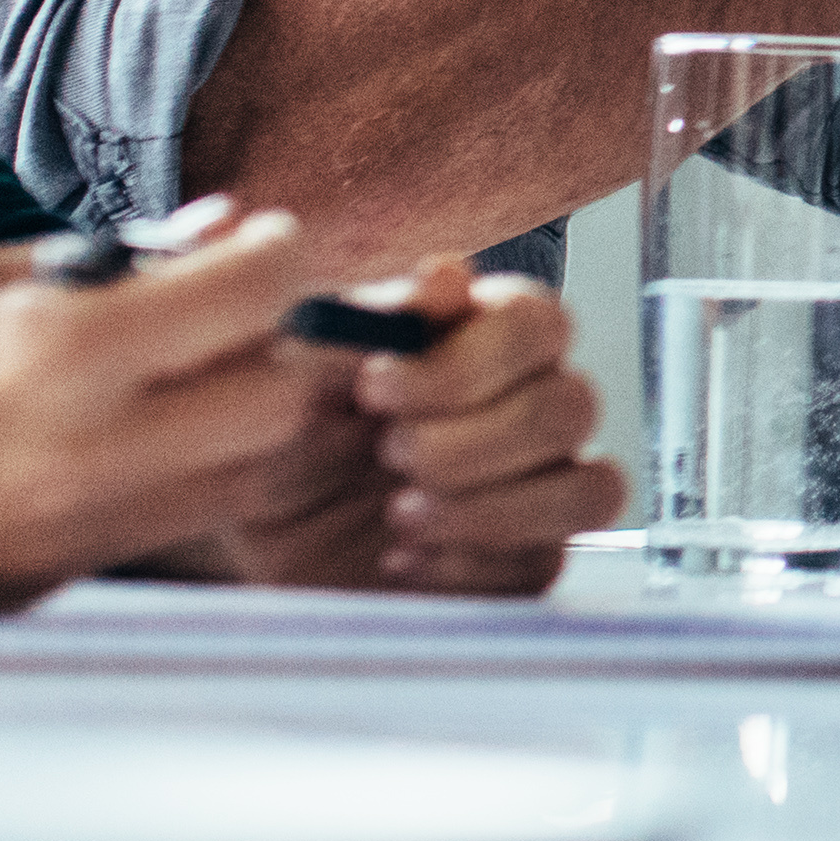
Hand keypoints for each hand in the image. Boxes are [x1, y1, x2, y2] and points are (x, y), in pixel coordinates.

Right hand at [0, 202, 376, 619]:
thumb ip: (99, 261)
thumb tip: (211, 234)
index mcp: (56, 357)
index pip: (253, 300)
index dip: (282, 257)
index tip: (273, 242)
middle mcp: (84, 458)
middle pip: (283, 407)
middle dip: (287, 350)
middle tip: (249, 316)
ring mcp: (73, 540)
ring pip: (247, 482)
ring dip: (252, 423)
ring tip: (200, 375)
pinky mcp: (51, 591)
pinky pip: (170, 528)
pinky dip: (186, 478)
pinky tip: (131, 436)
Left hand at [185, 264, 622, 593]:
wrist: (249, 541)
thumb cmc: (279, 437)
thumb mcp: (297, 372)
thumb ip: (373, 319)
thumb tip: (446, 276)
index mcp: (484, 339)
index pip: (540, 324)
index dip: (470, 359)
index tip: (373, 385)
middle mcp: (530, 406)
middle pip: (571, 407)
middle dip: (469, 441)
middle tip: (385, 453)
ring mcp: (539, 489)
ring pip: (590, 488)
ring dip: (489, 506)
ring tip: (398, 513)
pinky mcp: (527, 563)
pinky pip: (546, 564)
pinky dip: (468, 564)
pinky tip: (403, 557)